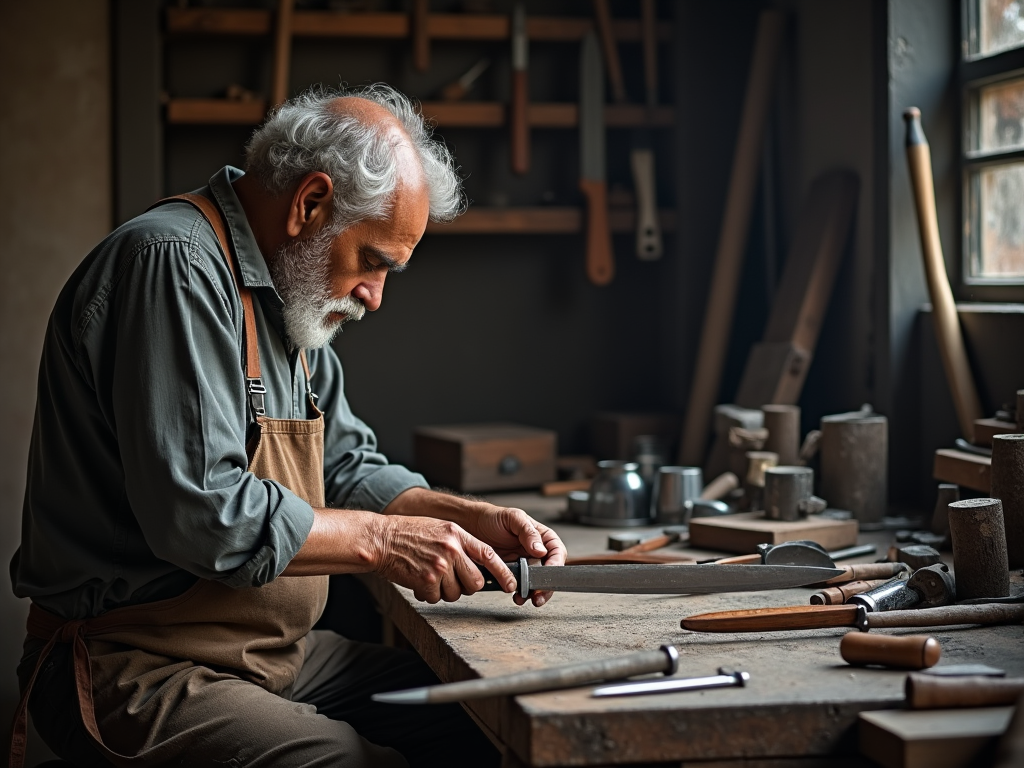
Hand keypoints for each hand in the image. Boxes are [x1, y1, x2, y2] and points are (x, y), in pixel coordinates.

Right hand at [371, 515, 516, 603]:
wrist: (381, 539)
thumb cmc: (408, 534)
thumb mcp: (440, 529)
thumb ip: (460, 543)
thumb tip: (477, 563)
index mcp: (457, 534)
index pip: (489, 555)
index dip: (503, 572)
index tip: (511, 583)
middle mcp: (452, 549)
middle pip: (476, 582)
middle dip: (466, 586)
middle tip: (452, 580)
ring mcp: (440, 566)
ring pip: (456, 593)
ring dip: (444, 591)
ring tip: (429, 576)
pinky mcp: (427, 581)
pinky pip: (436, 598)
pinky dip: (428, 594)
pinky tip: (418, 581)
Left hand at [464, 505, 566, 606]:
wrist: (471, 526)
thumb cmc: (493, 517)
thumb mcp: (513, 518)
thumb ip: (529, 532)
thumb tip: (541, 550)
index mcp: (542, 537)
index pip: (557, 552)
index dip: (555, 565)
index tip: (548, 576)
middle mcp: (535, 551)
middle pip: (549, 572)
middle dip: (545, 586)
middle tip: (538, 596)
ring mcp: (524, 563)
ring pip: (535, 582)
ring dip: (533, 593)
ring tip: (524, 598)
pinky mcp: (511, 573)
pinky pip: (520, 585)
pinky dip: (520, 593)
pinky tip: (516, 595)